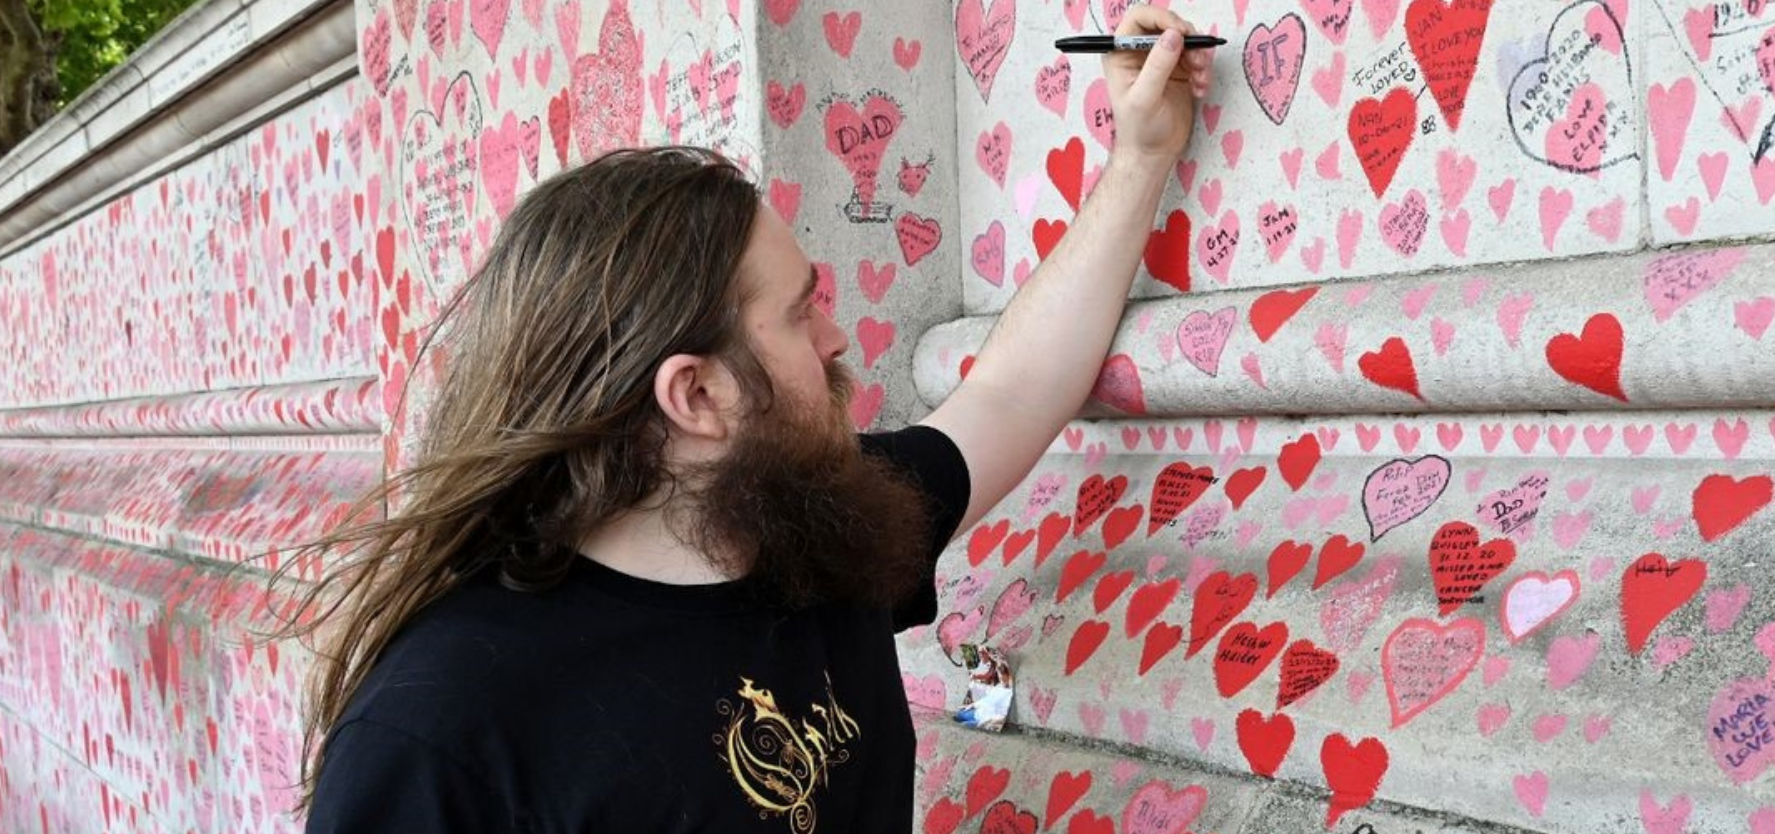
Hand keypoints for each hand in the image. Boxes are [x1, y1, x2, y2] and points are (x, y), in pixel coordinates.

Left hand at [1101, 5, 1214, 165]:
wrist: (1153, 154)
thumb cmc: (1139, 130)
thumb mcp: (1144, 98)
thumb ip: (1157, 65)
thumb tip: (1173, 36)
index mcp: (1121, 54)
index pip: (1140, 18)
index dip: (1161, 18)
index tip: (1180, 32)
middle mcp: (1140, 52)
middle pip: (1168, 25)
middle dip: (1187, 38)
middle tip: (1198, 56)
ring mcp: (1161, 60)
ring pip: (1186, 40)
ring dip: (1199, 55)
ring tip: (1200, 78)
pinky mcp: (1178, 71)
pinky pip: (1197, 57)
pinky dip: (1203, 70)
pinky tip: (1200, 89)